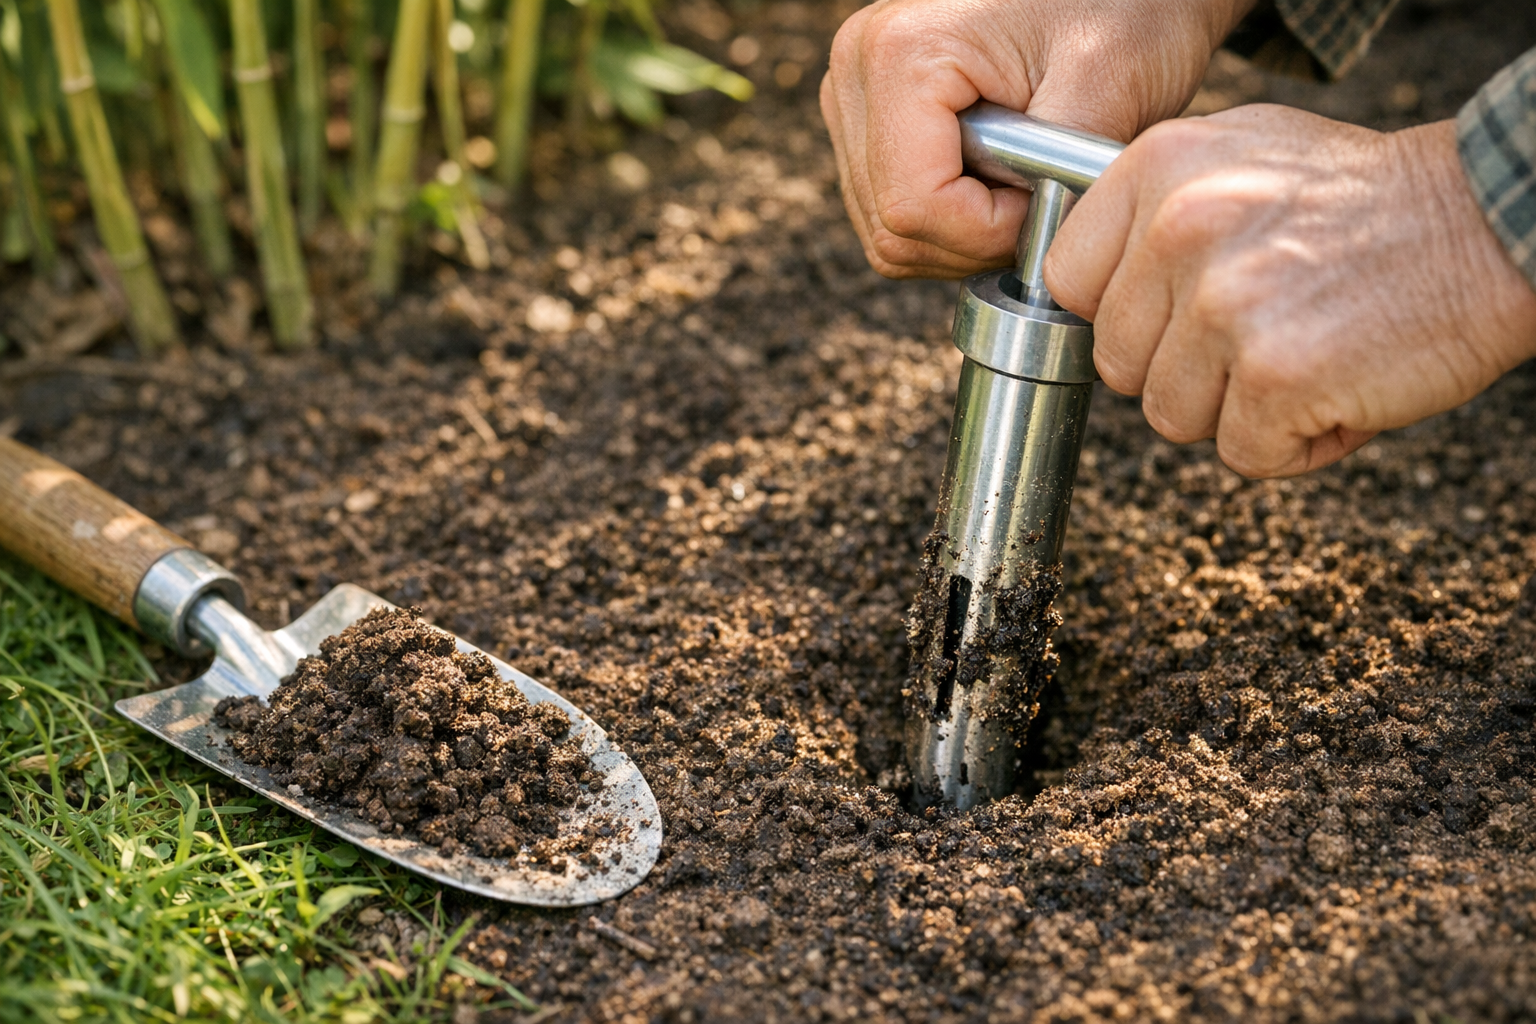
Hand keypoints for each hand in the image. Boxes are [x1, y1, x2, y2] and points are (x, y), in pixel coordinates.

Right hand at [820, 0, 1253, 277]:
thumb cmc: (1121, 7)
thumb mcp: (1110, 81)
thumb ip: (1058, 174)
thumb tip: (1031, 250)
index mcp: (901, 56)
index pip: (913, 208)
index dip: (986, 233)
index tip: (1045, 203)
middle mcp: (857, 75)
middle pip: (892, 228)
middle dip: (975, 240)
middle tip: (1041, 199)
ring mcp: (854, 98)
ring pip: (888, 231)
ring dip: (964, 234)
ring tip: (1023, 182)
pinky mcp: (867, 120)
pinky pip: (892, 213)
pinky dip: (950, 220)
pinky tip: (997, 179)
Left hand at [1045, 105, 1535, 477]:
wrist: (1492, 221)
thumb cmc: (1365, 200)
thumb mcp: (1239, 157)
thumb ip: (1151, 213)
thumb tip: (1086, 286)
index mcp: (1156, 169)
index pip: (1066, 283)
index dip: (1120, 318)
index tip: (1167, 319)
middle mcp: (1179, 229)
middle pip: (1118, 363)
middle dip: (1183, 369)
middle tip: (1259, 333)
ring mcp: (1224, 304)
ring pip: (1170, 416)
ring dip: (1236, 410)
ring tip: (1302, 354)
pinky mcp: (1273, 374)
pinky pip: (1243, 454)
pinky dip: (1294, 443)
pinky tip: (1336, 389)